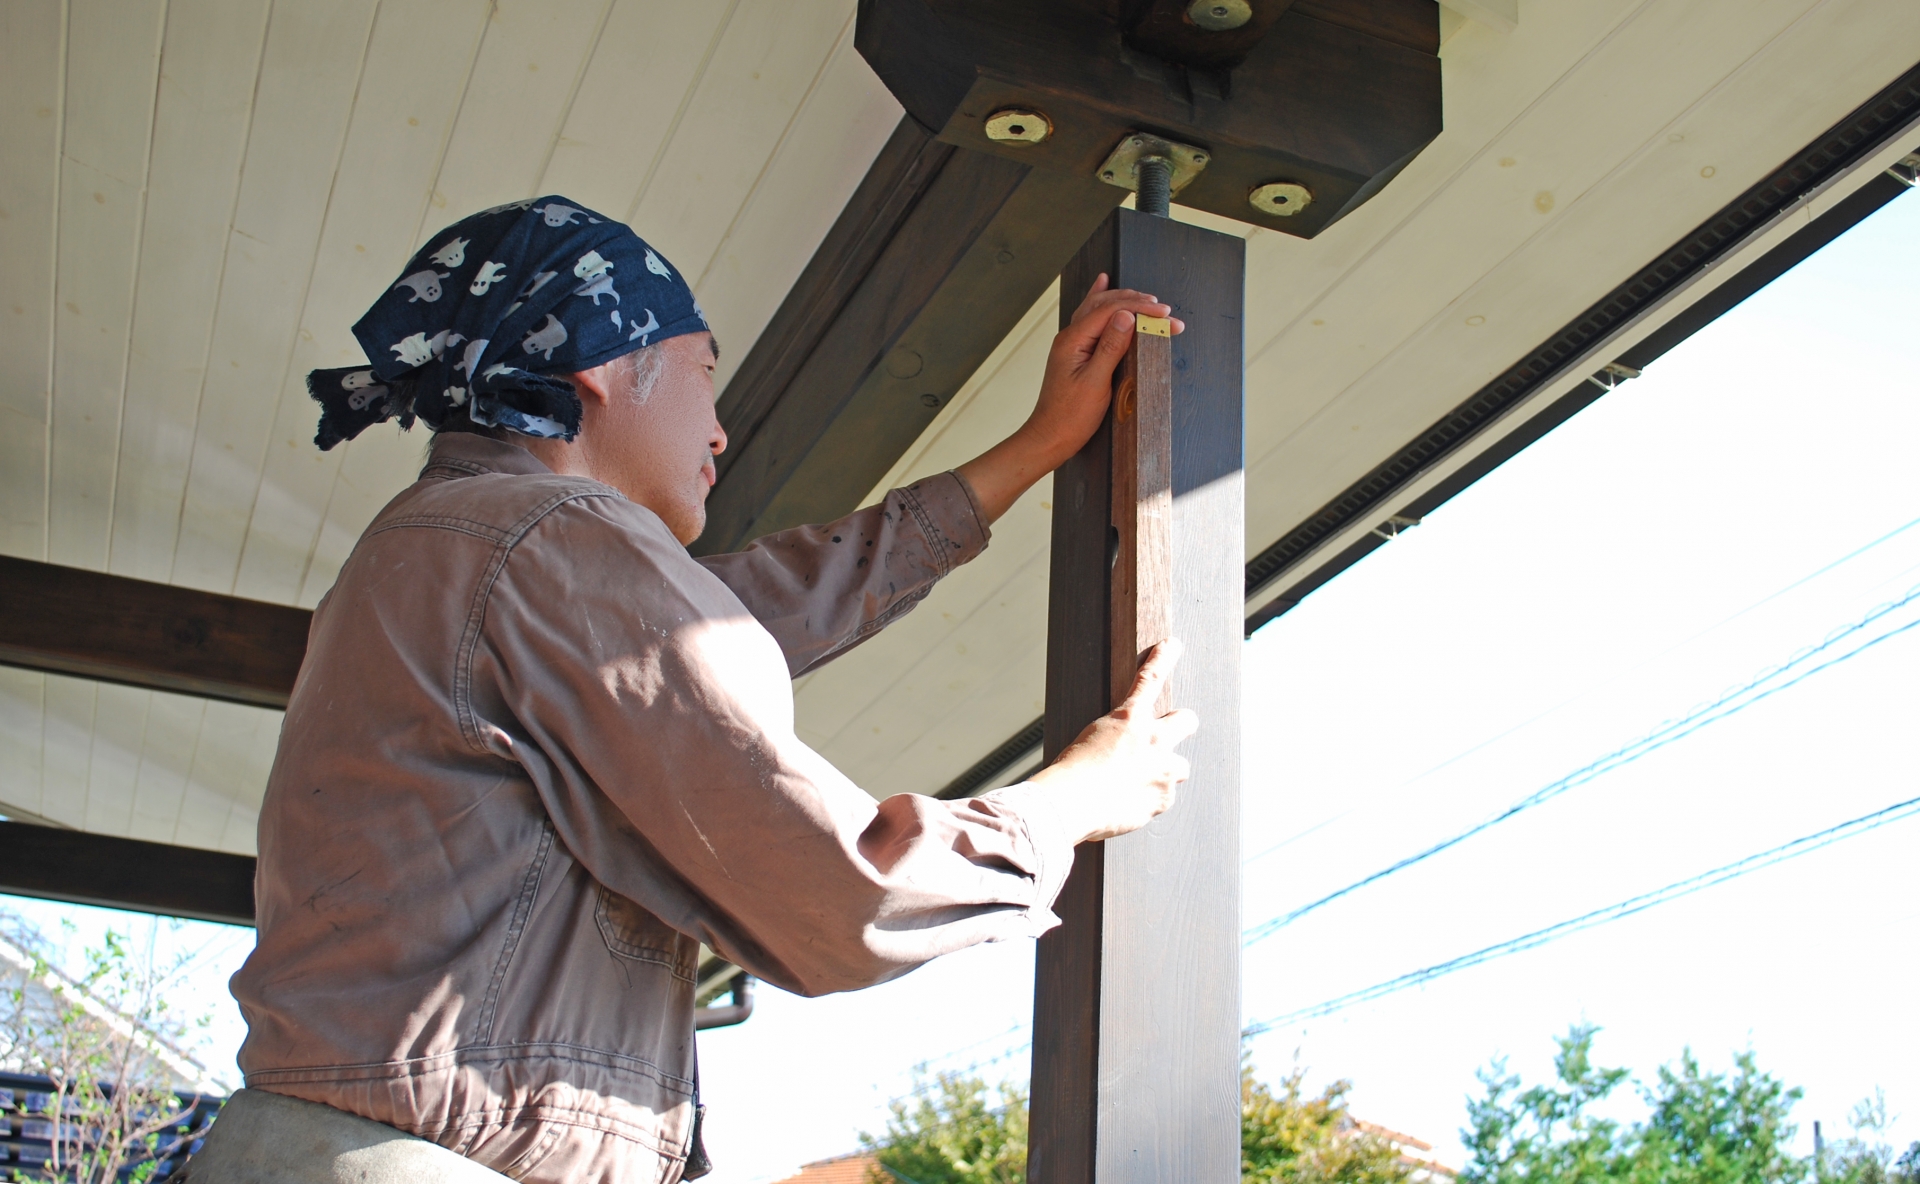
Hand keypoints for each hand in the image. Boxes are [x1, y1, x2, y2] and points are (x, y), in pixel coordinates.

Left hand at [954, 275, 1185, 522]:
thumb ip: (1111, 347)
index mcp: (1073, 341)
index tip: (1165, 314)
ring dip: (1124, 300)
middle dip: (1137, 303)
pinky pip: (1090, 317)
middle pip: (1104, 304)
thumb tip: (1126, 316)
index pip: (1110, 311)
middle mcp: (1070, 336)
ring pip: (1098, 308)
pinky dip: (1101, 300)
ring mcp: (1071, 343)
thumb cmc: (1070, 417)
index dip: (1140, 308)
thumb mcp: (1095, 383)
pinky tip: (1102, 283)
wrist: (1050, 437)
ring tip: (1147, 298)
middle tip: (1165, 310)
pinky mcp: (1076, 352)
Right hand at [1027, 640, 1198, 843]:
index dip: (1163, 658)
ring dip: (1166, 770)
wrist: (1071, 803)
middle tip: (1167, 736)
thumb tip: (1121, 754)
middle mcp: (1154, 740)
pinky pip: (1166, 797)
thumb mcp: (1088, 742)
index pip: (1150, 678)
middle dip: (1181, 725)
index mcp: (1130, 718)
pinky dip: (1152, 799)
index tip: (1172, 644)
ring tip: (1140, 782)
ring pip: (1181, 766)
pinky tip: (1130, 803)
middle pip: (1187, 720)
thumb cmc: (1071, 773)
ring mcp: (1163, 769)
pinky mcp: (1164, 797)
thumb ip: (1115, 741)